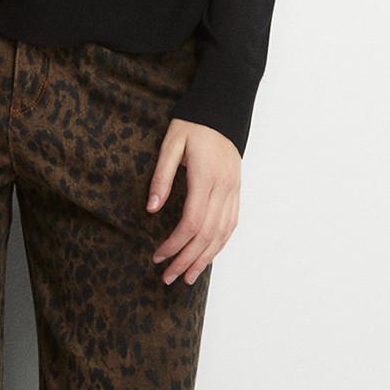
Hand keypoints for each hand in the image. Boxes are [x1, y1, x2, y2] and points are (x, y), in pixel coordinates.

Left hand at [146, 121, 240, 285]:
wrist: (222, 110)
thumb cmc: (193, 125)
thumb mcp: (171, 145)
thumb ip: (161, 177)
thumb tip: (151, 210)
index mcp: (205, 177)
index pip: (191, 222)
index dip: (175, 244)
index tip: (158, 257)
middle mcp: (224, 188)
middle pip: (207, 235)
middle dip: (187, 260)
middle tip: (168, 278)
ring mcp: (234, 191)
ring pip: (222, 234)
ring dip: (205, 259)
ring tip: (188, 277)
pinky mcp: (237, 191)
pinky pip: (231, 224)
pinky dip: (219, 244)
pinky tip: (207, 256)